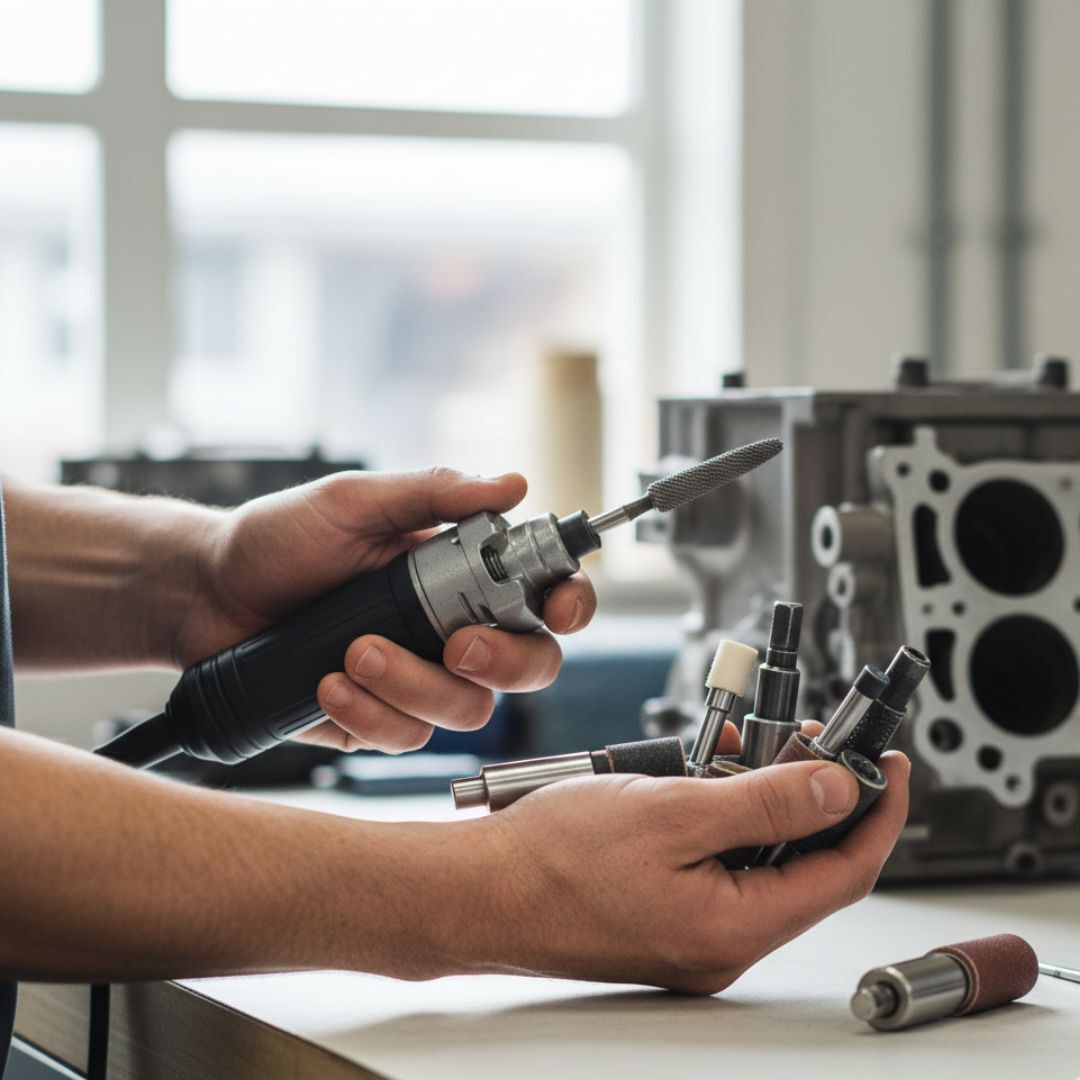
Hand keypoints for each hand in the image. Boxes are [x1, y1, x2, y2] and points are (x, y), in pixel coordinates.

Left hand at [174, 468, 595, 751]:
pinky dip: (371, 714)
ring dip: (415, 686)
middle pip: (530, 666)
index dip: (569, 605)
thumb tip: (512, 483)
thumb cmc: (280, 539)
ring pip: (469, 710)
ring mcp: (419, 679)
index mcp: (462, 574)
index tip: (556, 608)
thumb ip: (433, 492)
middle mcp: (453, 630)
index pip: (544, 595)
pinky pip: (407, 737)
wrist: (206, 593)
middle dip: (504, 662)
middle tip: (455, 645)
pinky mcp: (379, 719)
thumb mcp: (355, 502)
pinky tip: (329, 684)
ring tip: (354, 652)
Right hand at [440, 751, 908, 992]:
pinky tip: (699, 782)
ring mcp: (692, 933)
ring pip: (757, 860)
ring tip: (734, 750)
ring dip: (758, 800)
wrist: (480, 891)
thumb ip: (765, 803)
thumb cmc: (553, 859)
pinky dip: (720, 819)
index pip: (844, 870)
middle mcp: (721, 942)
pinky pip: (718, 866)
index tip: (889, 764)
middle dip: (809, 794)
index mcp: (734, 926)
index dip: (876, 812)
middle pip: (802, 864)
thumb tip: (836, 789)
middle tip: (803, 739)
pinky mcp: (666, 917)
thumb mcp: (673, 810)